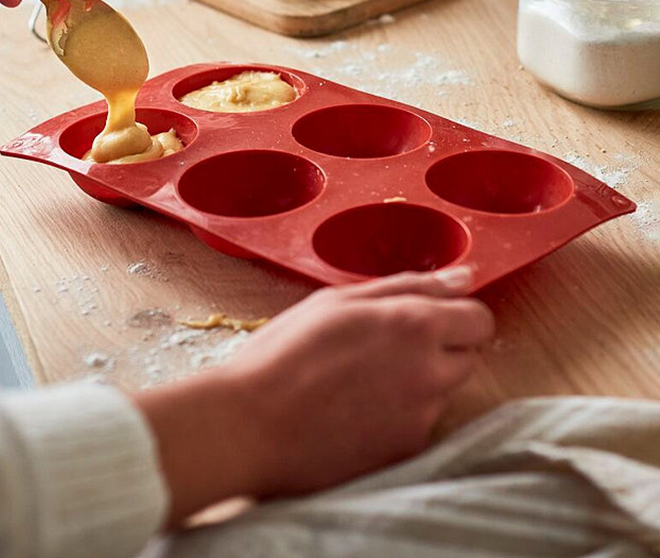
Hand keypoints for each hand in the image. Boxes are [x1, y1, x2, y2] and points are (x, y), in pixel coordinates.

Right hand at [133, 267, 493, 525]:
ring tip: (361, 383)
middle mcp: (430, 372)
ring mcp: (421, 418)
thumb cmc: (286, 352)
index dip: (455, 315)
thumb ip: (409, 285)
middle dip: (440, 348)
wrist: (250, 426)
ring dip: (420, 383)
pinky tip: (355, 412)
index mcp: (415, 324)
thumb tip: (466, 277)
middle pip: (468, 356)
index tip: (426, 318)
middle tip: (386, 348)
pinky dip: (399, 416)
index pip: (479, 319)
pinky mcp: (406, 453)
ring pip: (444, 392)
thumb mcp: (339, 300)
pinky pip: (420, 424)